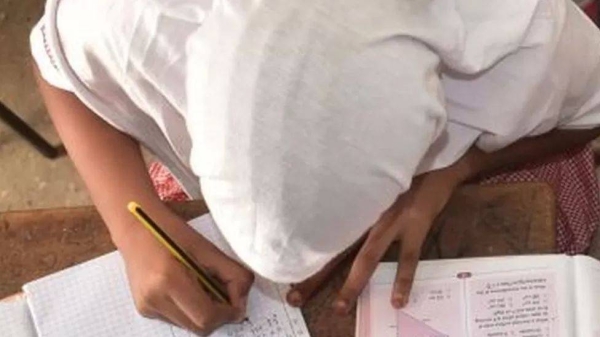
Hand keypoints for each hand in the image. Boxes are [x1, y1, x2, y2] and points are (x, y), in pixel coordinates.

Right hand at [117, 211, 253, 335]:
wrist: (135, 227)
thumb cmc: (172, 231)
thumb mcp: (207, 249)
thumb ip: (232, 275)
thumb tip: (242, 302)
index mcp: (169, 280)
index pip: (206, 317)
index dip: (227, 313)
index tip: (236, 302)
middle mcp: (154, 299)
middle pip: (199, 328)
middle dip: (218, 315)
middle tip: (223, 293)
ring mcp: (147, 307)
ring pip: (189, 326)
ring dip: (204, 313)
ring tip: (203, 286)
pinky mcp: (144, 309)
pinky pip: (177, 319)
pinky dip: (190, 310)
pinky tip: (187, 287)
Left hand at [286, 166, 465, 311]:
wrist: (435, 155)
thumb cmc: (399, 166)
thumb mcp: (370, 176)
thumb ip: (353, 194)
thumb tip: (330, 209)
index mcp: (354, 202)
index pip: (322, 230)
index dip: (303, 249)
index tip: (283, 266)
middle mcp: (367, 212)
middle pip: (335, 248)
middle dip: (315, 274)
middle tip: (295, 297)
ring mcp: (391, 219)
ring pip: (367, 257)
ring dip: (353, 284)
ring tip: (340, 308)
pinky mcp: (416, 224)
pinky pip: (407, 257)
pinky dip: (402, 279)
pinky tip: (397, 300)